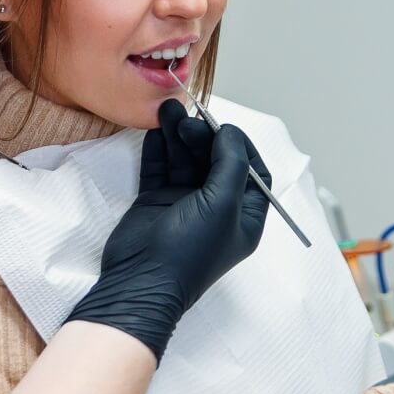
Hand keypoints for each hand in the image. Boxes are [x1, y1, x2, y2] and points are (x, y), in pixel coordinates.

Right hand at [67, 99, 270, 360]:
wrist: (140, 281)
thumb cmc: (190, 250)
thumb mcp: (223, 204)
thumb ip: (231, 163)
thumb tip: (230, 132)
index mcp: (244, 216)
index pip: (253, 172)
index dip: (241, 145)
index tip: (223, 127)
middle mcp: (217, 209)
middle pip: (216, 160)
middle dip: (204, 136)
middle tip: (188, 120)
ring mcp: (185, 205)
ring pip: (186, 161)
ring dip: (178, 136)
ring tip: (166, 112)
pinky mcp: (156, 202)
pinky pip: (160, 169)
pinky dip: (158, 149)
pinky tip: (155, 131)